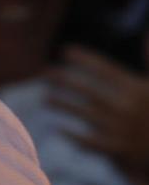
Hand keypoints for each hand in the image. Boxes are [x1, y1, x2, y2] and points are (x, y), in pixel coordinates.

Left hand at [46, 46, 148, 180]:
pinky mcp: (119, 151)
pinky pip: (91, 142)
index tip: (65, 51)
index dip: (84, 59)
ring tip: (45, 98)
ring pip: (85, 114)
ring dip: (63, 105)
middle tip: (45, 73)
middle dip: (65, 80)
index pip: (106, 70)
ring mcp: (122, 130)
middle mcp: (128, 108)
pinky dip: (74, 136)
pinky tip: (59, 129)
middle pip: (89, 91)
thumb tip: (146, 33)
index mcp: (138, 89)